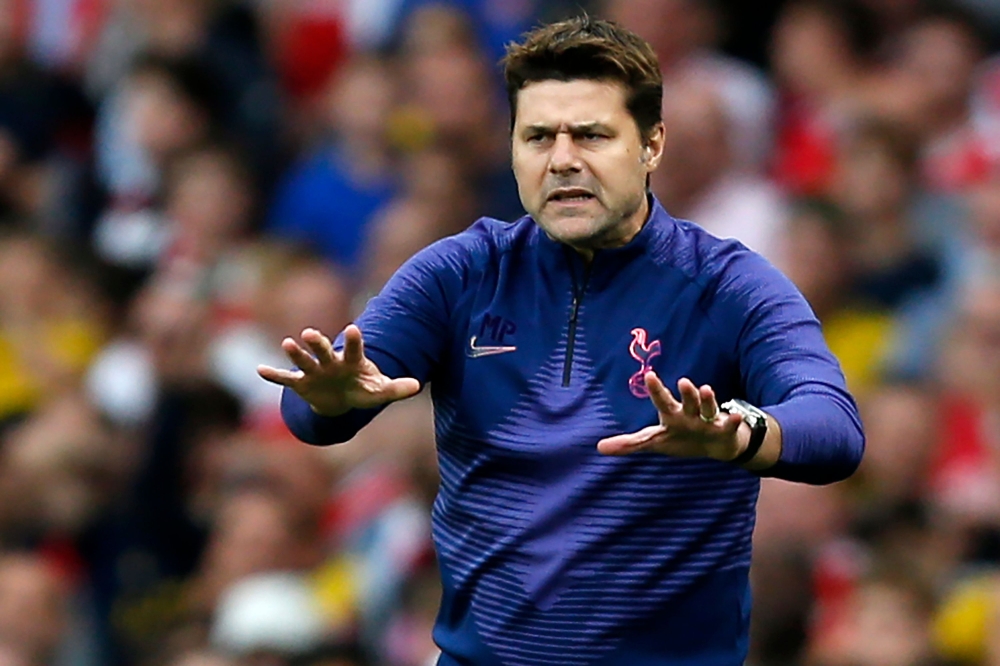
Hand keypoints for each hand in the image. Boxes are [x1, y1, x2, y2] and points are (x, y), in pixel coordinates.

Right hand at [257, 324, 420, 416]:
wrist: (341, 400)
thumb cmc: (362, 390)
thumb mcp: (380, 391)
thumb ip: (396, 388)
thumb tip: (416, 386)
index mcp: (352, 361)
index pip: (354, 349)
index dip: (353, 340)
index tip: (351, 329)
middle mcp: (331, 362)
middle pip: (324, 350)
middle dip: (317, 342)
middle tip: (310, 332)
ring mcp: (314, 371)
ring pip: (303, 360)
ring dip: (295, 353)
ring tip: (287, 342)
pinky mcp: (300, 382)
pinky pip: (285, 379)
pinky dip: (274, 375)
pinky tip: (260, 369)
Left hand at [597, 372, 745, 461]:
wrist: (715, 445)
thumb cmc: (682, 437)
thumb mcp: (655, 442)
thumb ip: (629, 444)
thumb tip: (600, 447)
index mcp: (672, 415)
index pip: (662, 400)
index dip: (656, 389)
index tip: (649, 375)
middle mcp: (690, 413)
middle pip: (687, 401)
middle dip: (686, 392)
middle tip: (684, 381)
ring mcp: (708, 420)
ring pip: (708, 408)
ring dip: (708, 399)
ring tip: (706, 389)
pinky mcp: (725, 430)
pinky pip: (729, 425)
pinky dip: (733, 421)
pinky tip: (735, 417)